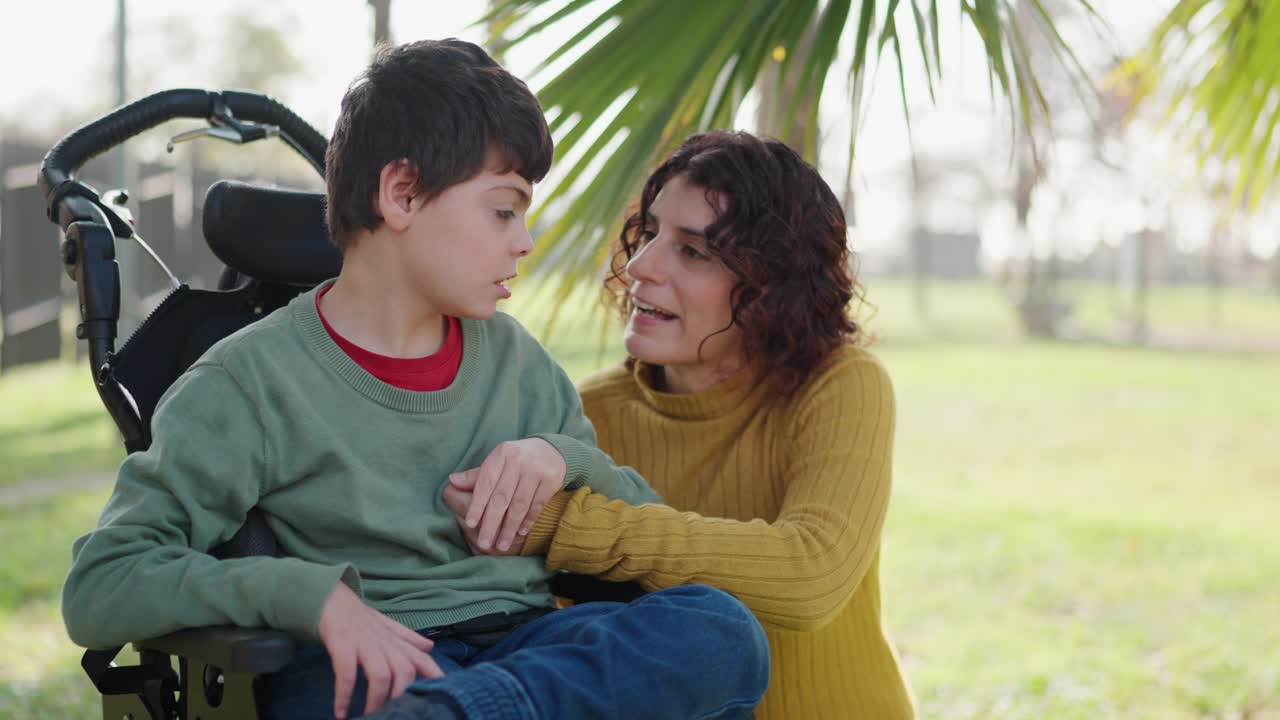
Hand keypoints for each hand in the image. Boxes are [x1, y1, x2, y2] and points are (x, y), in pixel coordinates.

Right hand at [317, 582, 443, 718]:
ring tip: (371, 717)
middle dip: (403, 695)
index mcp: (395, 640)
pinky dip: (344, 695)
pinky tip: (341, 713)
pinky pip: (346, 673)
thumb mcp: (386, 625)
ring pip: (381, 674)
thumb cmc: (359, 617)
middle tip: (396, 713)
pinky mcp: (342, 644)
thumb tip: (431, 647)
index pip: (421, 658)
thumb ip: (407, 638)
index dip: (433, 675)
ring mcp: (364, 643)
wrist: (329, 597)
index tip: (440, 693)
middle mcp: (384, 642)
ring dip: (377, 700)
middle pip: (404, 670)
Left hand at [450, 438, 565, 552]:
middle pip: (501, 497)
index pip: (485, 483)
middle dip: (491, 523)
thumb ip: (476, 476)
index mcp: (500, 454)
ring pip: (519, 504)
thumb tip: (452, 481)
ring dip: (509, 527)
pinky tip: (521, 532)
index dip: (477, 504)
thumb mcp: (497, 463)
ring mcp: (535, 470)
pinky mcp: (550, 480)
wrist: (551, 452)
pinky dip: (528, 520)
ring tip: (502, 545)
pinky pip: (537, 505)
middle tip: (484, 543)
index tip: (470, 524)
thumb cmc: (516, 461)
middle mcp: (518, 460)